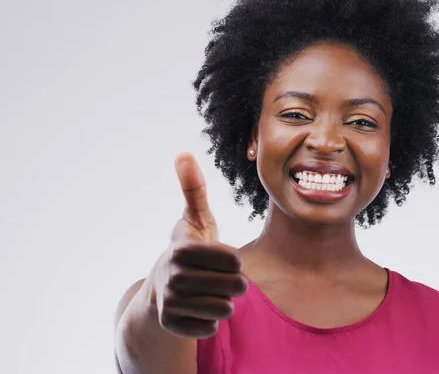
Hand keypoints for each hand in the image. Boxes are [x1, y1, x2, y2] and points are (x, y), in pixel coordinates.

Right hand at [150, 152, 246, 338]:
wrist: (161, 290)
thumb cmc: (187, 250)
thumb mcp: (193, 219)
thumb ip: (193, 188)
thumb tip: (184, 153)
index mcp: (182, 250)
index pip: (233, 260)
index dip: (235, 260)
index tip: (225, 258)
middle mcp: (173, 278)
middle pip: (233, 286)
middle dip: (234, 282)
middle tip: (221, 278)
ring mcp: (171, 304)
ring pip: (225, 308)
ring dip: (224, 301)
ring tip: (210, 292)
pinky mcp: (172, 325)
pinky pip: (211, 327)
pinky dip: (210, 320)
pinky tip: (200, 308)